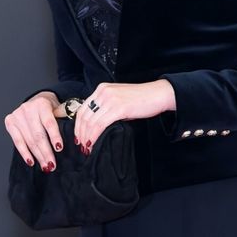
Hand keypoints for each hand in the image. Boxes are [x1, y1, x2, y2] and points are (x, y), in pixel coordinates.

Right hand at [4, 90, 63, 171]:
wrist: (35, 99)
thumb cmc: (50, 108)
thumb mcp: (58, 109)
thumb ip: (63, 120)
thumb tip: (74, 138)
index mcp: (42, 103)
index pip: (49, 123)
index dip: (54, 136)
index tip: (59, 149)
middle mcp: (28, 108)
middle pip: (38, 134)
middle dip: (46, 151)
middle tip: (52, 165)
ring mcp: (17, 115)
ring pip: (29, 140)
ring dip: (38, 155)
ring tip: (45, 166)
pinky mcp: (10, 122)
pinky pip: (17, 141)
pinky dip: (24, 153)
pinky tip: (31, 161)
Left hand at [57, 79, 175, 156]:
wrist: (157, 94)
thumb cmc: (141, 99)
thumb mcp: (119, 99)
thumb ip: (106, 107)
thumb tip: (96, 125)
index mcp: (102, 89)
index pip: (83, 108)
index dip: (78, 125)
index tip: (79, 137)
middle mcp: (103, 92)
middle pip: (84, 116)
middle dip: (80, 133)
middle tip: (82, 146)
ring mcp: (110, 99)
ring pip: (91, 122)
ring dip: (87, 137)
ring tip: (87, 148)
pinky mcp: (118, 108)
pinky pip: (100, 124)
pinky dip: (94, 136)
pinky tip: (94, 143)